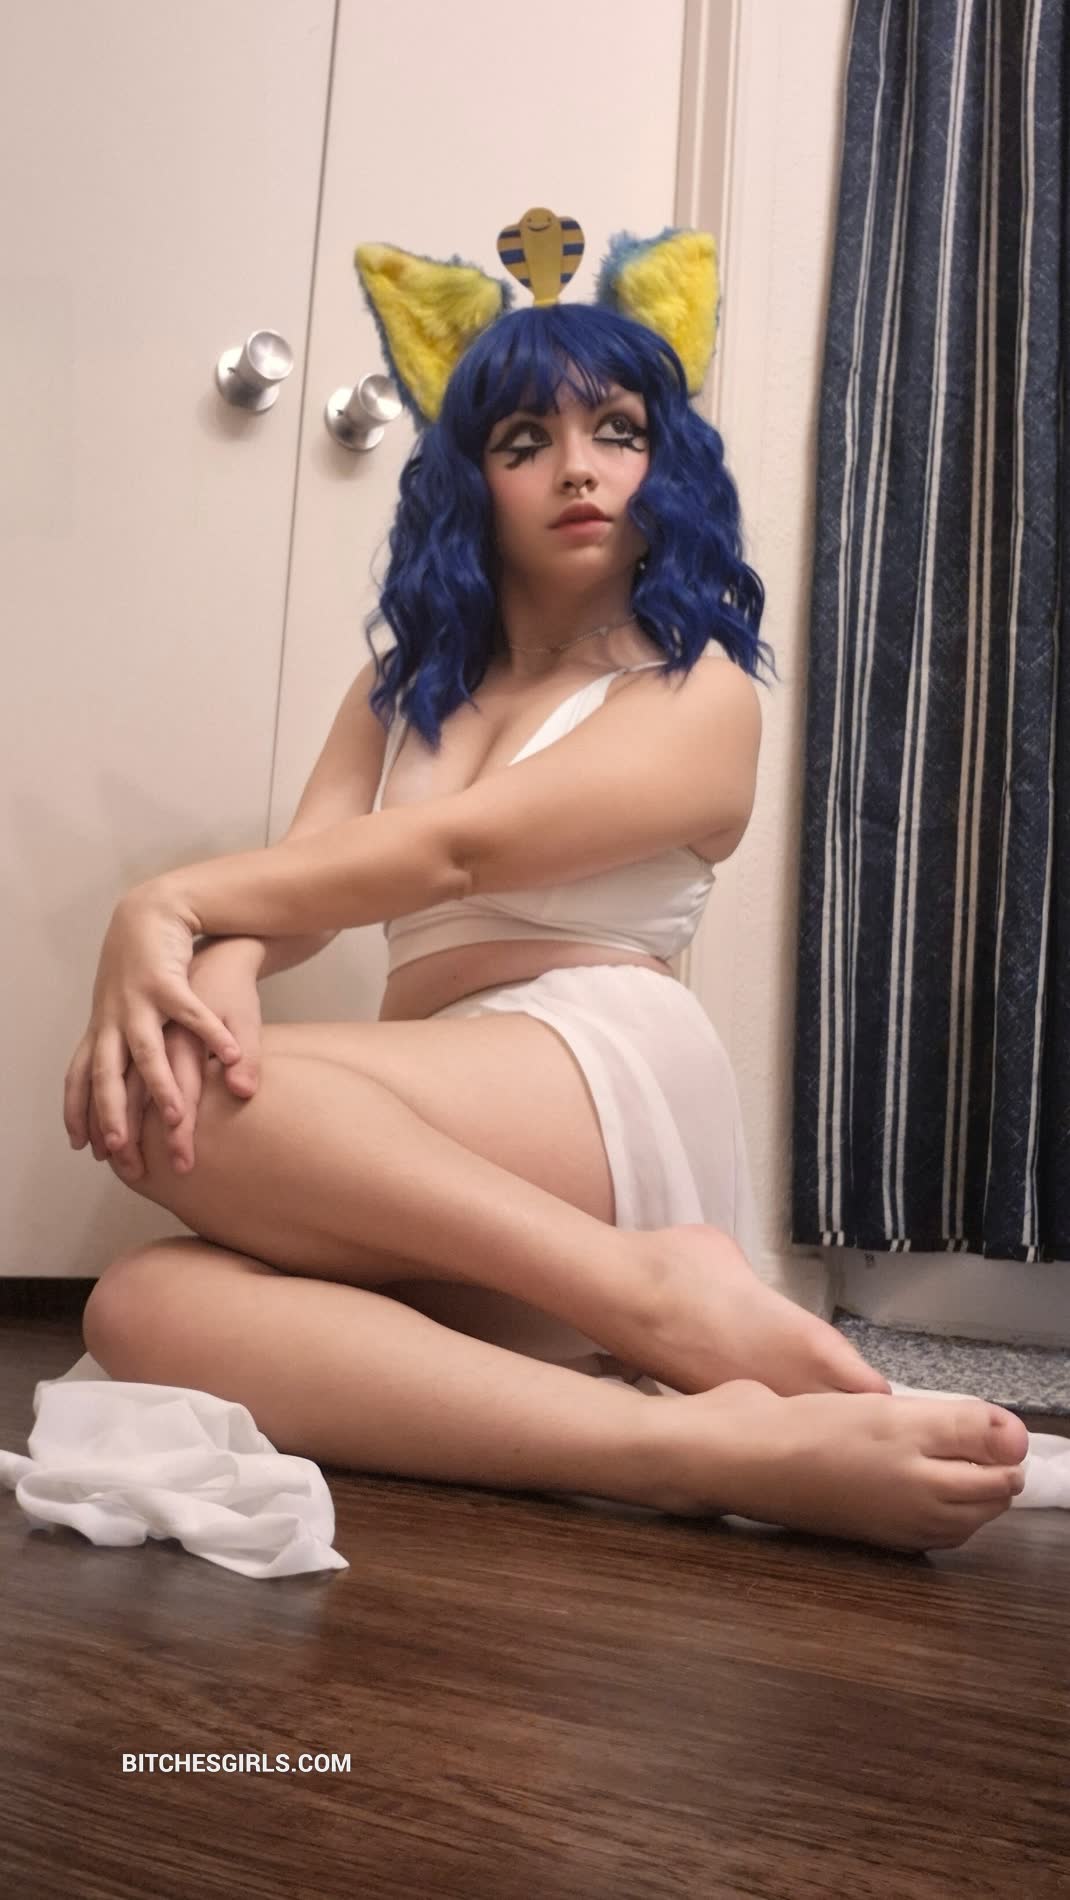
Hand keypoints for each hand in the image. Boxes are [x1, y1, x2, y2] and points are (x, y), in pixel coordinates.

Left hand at [64, 884, 244, 1160]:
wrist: (158, 914)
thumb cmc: (156, 977)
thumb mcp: (142, 1017)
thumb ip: (147, 1062)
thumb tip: (156, 1106)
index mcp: (105, 1030)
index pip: (86, 1080)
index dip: (83, 1114)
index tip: (88, 1150)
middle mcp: (116, 1020)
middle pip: (110, 1075)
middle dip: (114, 1115)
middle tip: (123, 1150)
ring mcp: (140, 1001)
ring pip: (147, 1051)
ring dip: (161, 1087)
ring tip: (177, 1118)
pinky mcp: (170, 981)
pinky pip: (191, 1014)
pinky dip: (211, 1035)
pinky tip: (231, 1057)